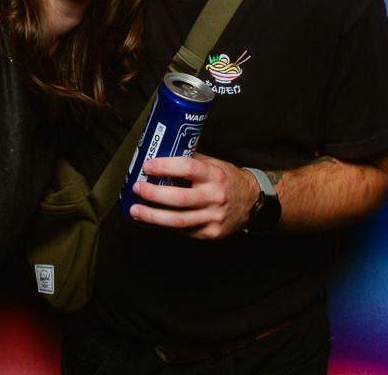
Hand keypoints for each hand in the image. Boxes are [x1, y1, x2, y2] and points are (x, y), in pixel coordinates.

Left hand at [125, 153, 258, 238]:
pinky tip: (156, 219)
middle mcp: (215, 197)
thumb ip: (190, 160)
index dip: (164, 166)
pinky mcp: (211, 233)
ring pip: (178, 221)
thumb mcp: (213, 164)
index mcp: (215, 175)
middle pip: (178, 198)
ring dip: (152, 216)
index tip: (147, 166)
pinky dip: (167, 225)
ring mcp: (213, 217)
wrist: (252, 202)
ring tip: (135, 210)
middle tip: (137, 188)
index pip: (187, 167)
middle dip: (152, 194)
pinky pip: (184, 231)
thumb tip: (161, 153)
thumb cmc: (228, 180)